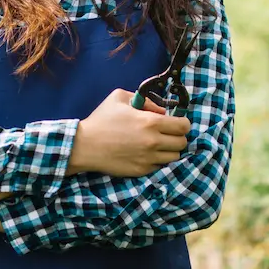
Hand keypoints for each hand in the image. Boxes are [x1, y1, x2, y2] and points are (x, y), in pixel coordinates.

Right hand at [68, 88, 190, 177]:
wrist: (84, 146)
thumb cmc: (101, 120)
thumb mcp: (119, 98)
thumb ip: (144, 100)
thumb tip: (160, 110)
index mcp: (150, 122)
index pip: (183, 126)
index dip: (182, 123)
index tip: (175, 123)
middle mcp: (153, 141)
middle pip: (182, 142)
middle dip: (176, 137)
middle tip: (165, 134)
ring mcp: (148, 158)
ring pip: (174, 156)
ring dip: (168, 150)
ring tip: (155, 145)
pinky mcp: (141, 170)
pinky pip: (159, 166)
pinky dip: (156, 160)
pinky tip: (144, 154)